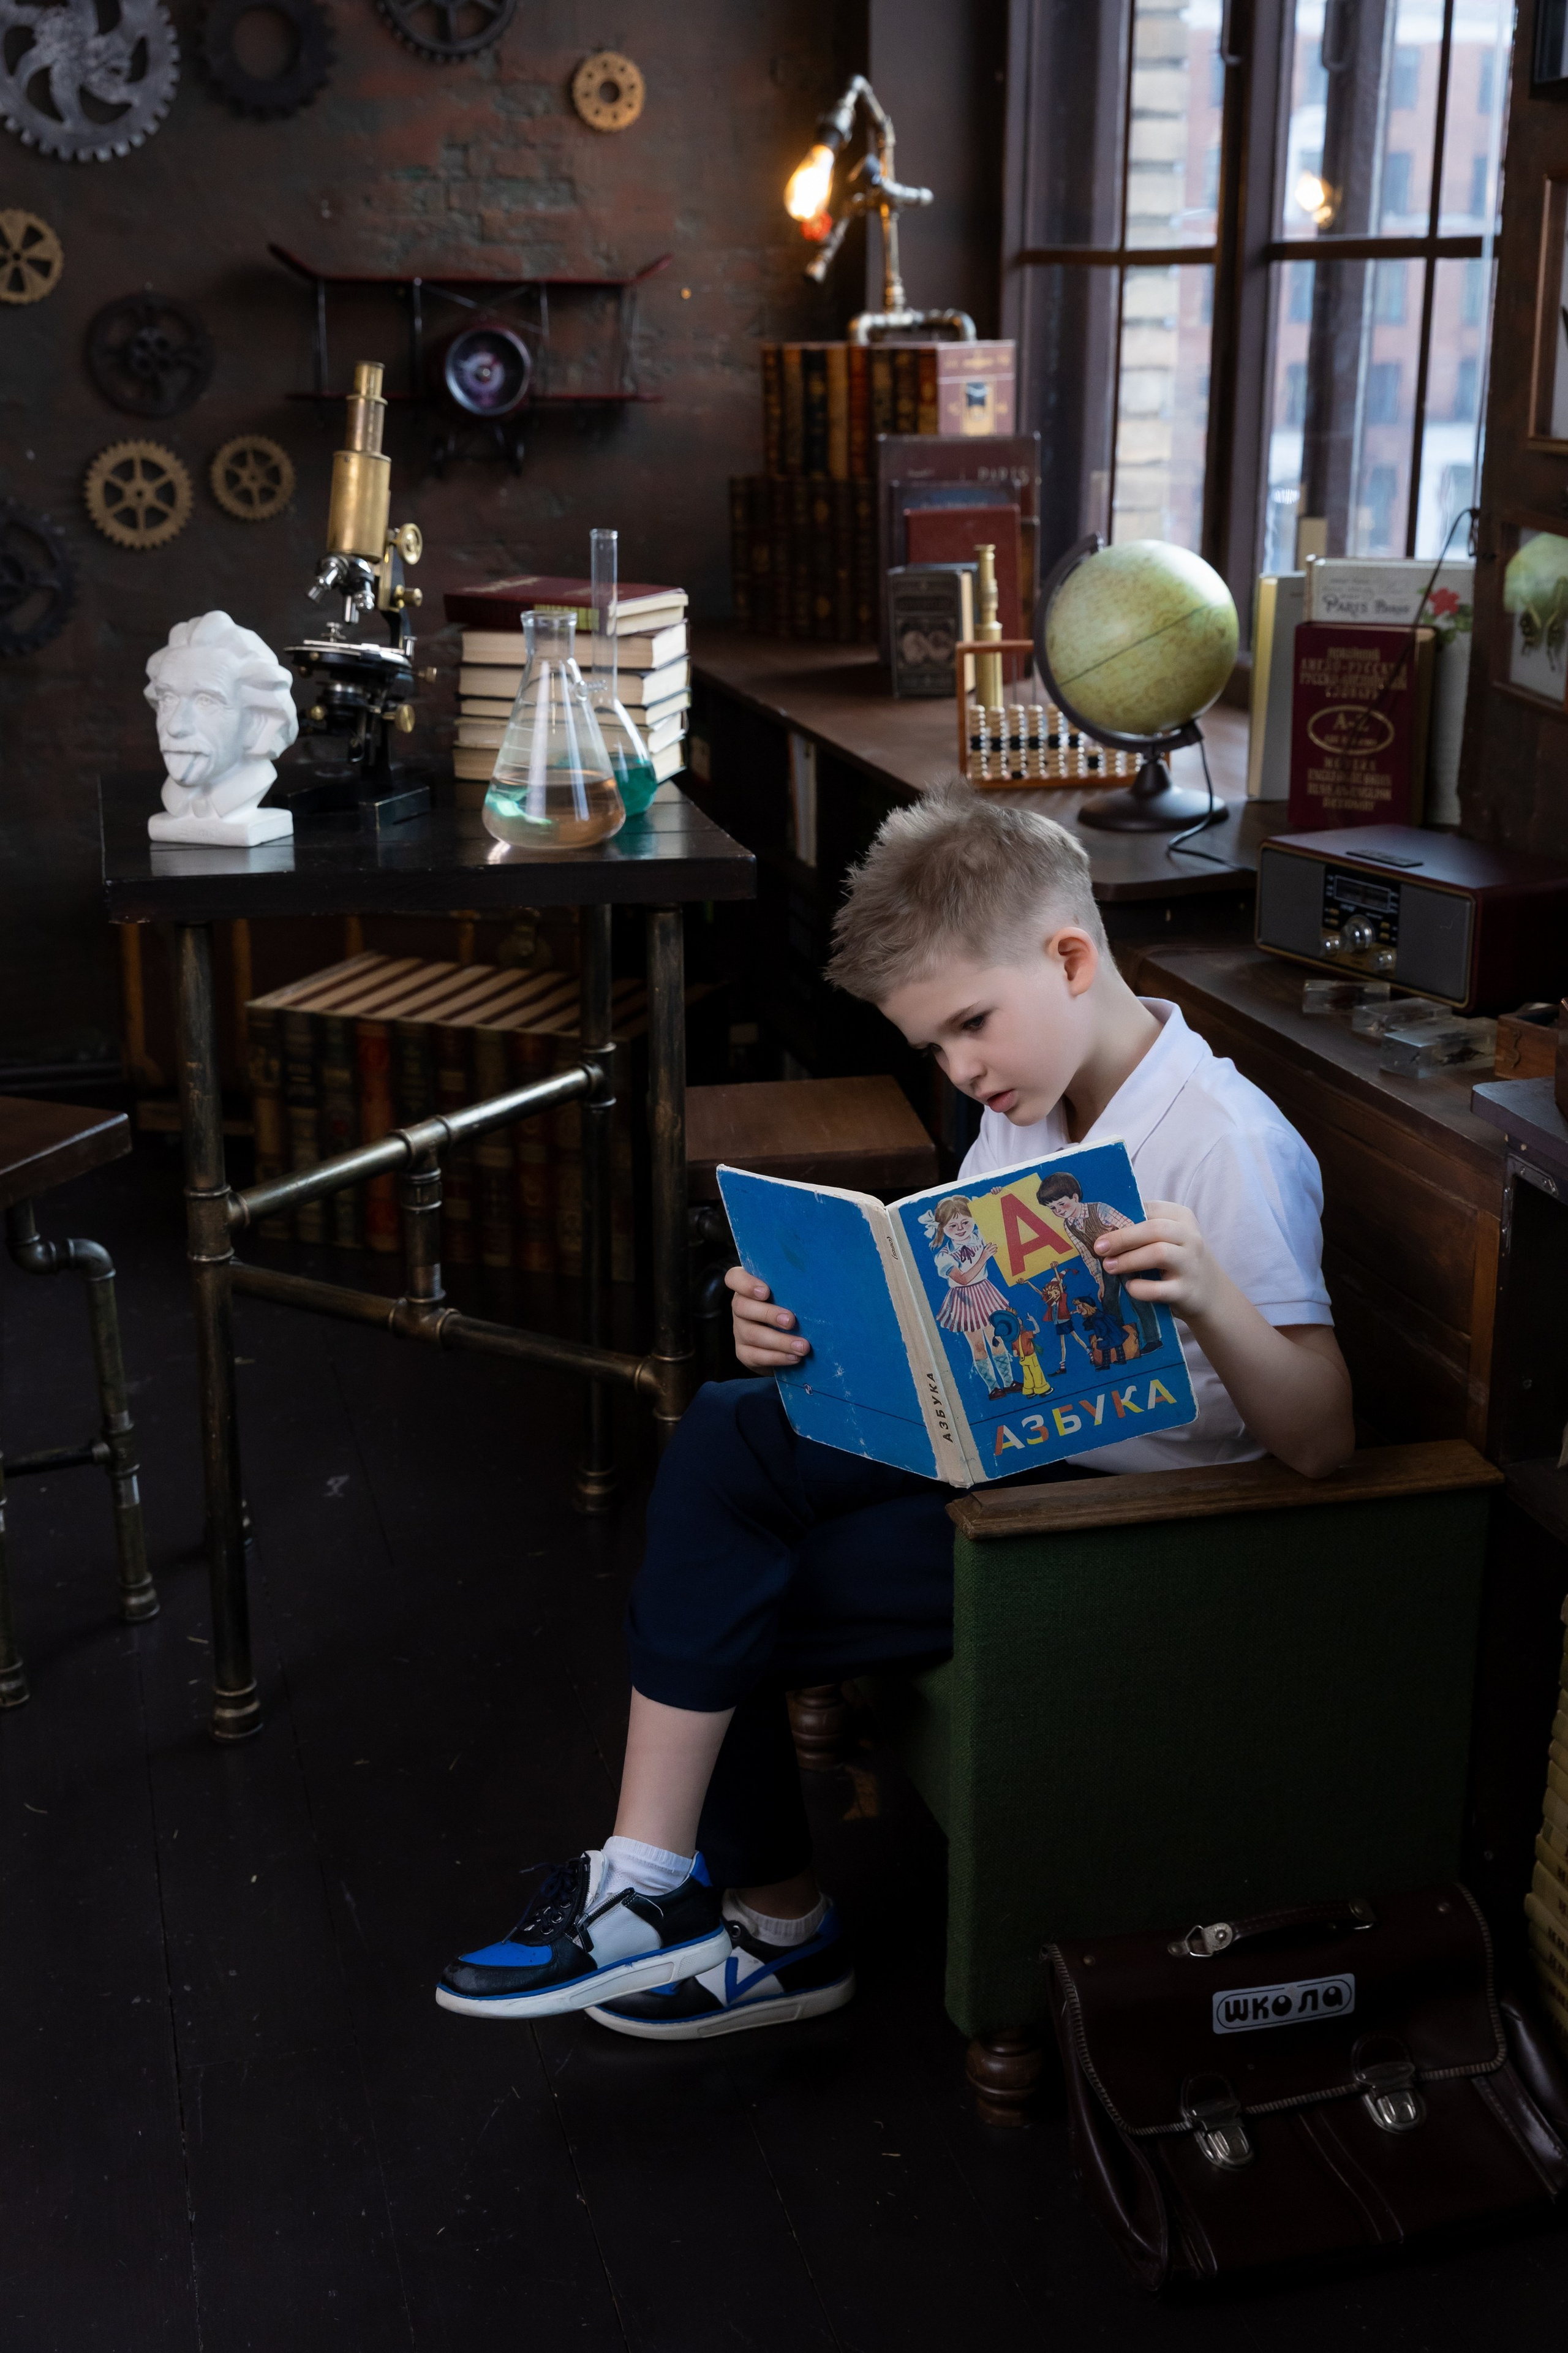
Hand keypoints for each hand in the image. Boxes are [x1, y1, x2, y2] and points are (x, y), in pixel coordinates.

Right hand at [725, 1265, 810, 1371]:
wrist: (782, 1341)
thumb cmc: (789, 1306)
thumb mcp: (788, 1294)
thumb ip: (792, 1288)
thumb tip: (816, 1287)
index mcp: (748, 1287)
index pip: (734, 1278)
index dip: (746, 1284)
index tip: (765, 1291)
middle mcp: (739, 1307)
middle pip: (742, 1307)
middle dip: (768, 1314)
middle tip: (791, 1321)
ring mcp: (739, 1331)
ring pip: (752, 1334)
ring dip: (780, 1341)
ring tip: (802, 1346)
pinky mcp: (743, 1352)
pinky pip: (756, 1356)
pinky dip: (777, 1357)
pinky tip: (794, 1357)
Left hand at [1094, 1200, 1220, 1322]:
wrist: (1211, 1294)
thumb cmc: (1179, 1261)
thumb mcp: (1170, 1238)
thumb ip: (1144, 1231)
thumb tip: (1104, 1231)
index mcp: (1182, 1218)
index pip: (1150, 1209)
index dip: (1123, 1217)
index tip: (1100, 1228)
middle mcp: (1190, 1238)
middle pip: (1154, 1229)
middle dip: (1122, 1238)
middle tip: (1099, 1248)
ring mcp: (1190, 1265)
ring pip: (1158, 1253)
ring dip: (1128, 1260)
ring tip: (1109, 1267)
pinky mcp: (1186, 1291)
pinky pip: (1159, 1289)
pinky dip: (1140, 1288)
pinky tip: (1130, 1287)